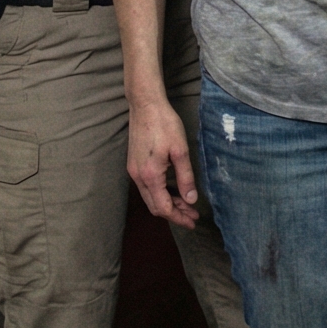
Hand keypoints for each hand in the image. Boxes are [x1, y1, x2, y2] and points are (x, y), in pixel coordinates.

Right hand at [128, 91, 198, 226]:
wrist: (145, 105)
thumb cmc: (165, 124)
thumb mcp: (180, 151)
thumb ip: (185, 177)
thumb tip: (191, 199)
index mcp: (150, 176)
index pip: (163, 207)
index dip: (179, 217)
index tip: (193, 221)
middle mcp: (138, 177)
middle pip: (155, 206)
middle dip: (174, 213)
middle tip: (192, 215)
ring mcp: (134, 171)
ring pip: (150, 197)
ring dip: (168, 203)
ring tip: (187, 203)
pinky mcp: (134, 164)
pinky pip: (147, 187)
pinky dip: (160, 192)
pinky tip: (174, 190)